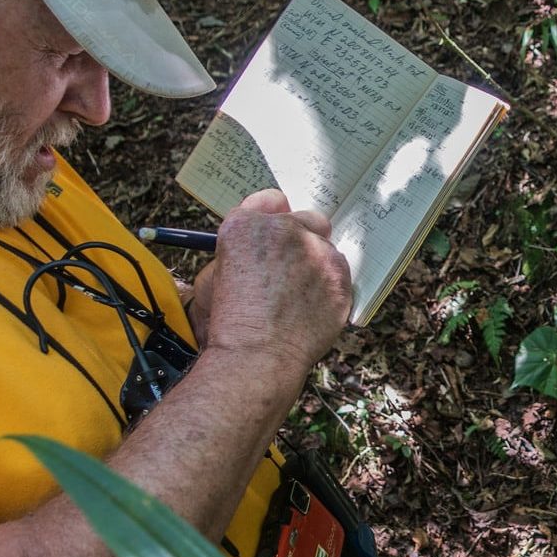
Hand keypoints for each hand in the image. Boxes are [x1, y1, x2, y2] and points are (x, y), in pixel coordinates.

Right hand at [188, 190, 352, 370]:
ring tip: (298, 298)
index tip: (276, 234)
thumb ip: (243, 247)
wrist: (257, 356)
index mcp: (246, 225)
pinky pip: (339, 274)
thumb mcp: (216, 276)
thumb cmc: (229, 323)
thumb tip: (267, 238)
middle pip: (307, 219)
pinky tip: (312, 308)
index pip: (270, 200)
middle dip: (302, 238)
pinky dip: (330, 287)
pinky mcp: (340, 275)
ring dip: (317, 264)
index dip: (273, 218)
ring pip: (326, 248)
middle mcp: (284, 229)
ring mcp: (316, 250)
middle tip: (291, 268)